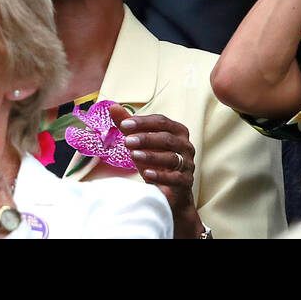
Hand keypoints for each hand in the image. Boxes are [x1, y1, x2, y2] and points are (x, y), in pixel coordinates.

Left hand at [112, 106, 203, 238]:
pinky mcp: (185, 182)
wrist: (171, 192)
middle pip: (168, 138)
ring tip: (133, 156)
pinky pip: (175, 178)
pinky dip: (161, 175)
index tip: (124, 124)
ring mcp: (187, 164)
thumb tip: (113, 107)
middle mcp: (185, 146)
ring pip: (172, 158)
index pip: (162, 122)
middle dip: (147, 138)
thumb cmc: (156, 163)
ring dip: (152, 156)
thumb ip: (129, 126)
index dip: (143, 122)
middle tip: (127, 140)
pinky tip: (146, 174)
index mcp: (177, 132)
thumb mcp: (141, 144)